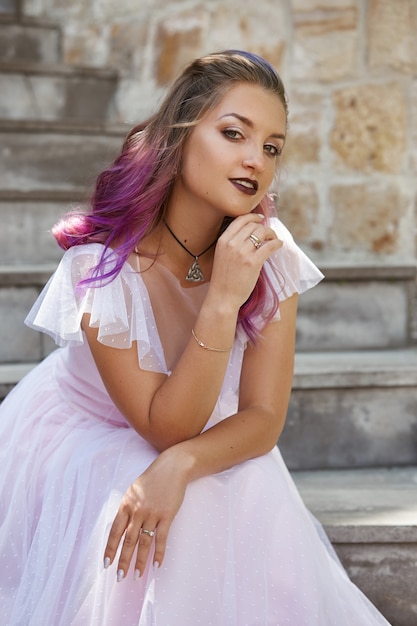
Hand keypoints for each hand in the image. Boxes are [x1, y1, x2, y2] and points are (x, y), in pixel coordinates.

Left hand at [103, 448, 187, 579]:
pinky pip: (161, 539)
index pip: (115, 531)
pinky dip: (159, 554)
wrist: (172, 468)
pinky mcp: (167, 516)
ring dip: (140, 562)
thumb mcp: (134, 490)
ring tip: (137, 576)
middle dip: (123, 561)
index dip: (110, 549)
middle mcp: (137, 510)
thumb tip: (122, 528)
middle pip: (128, 541)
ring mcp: (152, 514)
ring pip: (144, 543)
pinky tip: (156, 565)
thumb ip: (128, 508)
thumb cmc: (153, 479)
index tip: (106, 564)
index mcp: (126, 504)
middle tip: (119, 578)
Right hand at [210, 213, 282, 308]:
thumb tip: (250, 235)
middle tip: (269, 234)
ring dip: (271, 234)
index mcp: (223, 240)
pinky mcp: (253, 262)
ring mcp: (242, 252)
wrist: (222, 297)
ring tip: (274, 239)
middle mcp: (232, 243)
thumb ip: (232, 244)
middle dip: (263, 227)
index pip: (240, 220)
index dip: (253, 216)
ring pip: (262, 233)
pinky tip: (279, 245)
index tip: (260, 218)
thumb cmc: (223, 279)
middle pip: (253, 225)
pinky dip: (277, 243)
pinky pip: (269, 246)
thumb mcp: (222, 256)